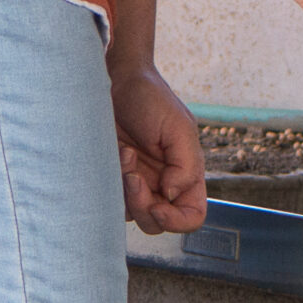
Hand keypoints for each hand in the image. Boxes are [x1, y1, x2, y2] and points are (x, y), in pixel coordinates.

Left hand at [110, 68, 207, 233]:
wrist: (117, 80)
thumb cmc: (152, 98)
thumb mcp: (179, 127)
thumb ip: (185, 166)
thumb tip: (172, 195)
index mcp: (187, 175)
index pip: (192, 216)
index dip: (177, 221)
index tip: (158, 206)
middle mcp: (163, 184)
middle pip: (157, 223)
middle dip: (143, 206)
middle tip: (133, 176)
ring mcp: (137, 182)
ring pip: (132, 215)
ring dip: (125, 192)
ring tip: (125, 155)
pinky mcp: (113, 177)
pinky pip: (110, 199)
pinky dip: (110, 184)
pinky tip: (116, 155)